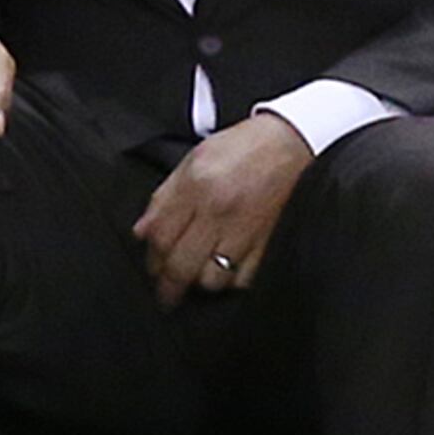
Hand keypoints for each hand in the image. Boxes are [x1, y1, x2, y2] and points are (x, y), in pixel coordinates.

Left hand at [133, 113, 311, 307]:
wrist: (291, 142)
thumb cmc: (242, 147)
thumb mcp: (194, 159)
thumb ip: (164, 196)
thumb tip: (142, 231)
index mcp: (197, 186)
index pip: (161, 237)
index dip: (151, 259)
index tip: (152, 268)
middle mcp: (220, 211)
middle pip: (182, 265)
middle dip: (169, 285)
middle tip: (166, 292)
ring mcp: (246, 230)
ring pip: (212, 279)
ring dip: (200, 282)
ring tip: (198, 275)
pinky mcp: (269, 242)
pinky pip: (243, 279)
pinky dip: (232, 281)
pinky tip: (226, 271)